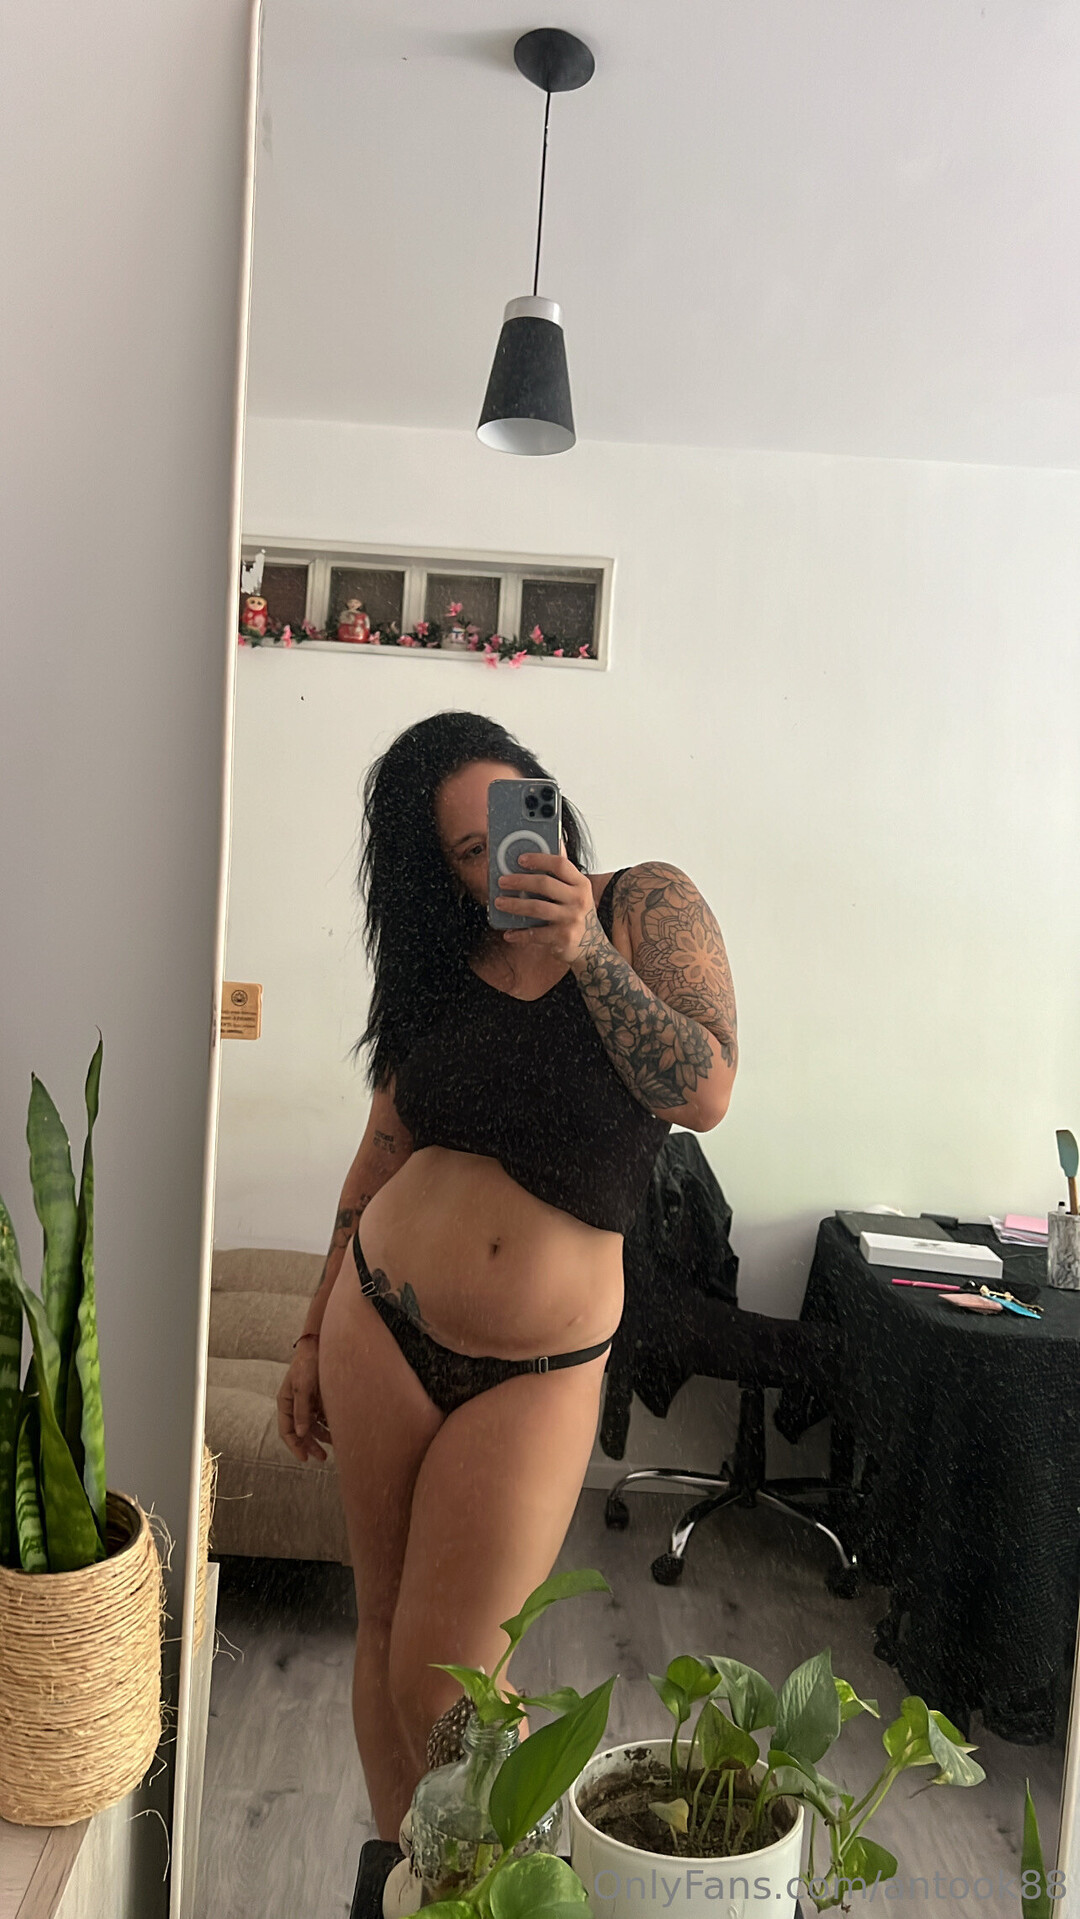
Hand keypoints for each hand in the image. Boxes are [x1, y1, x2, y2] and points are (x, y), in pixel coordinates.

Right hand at [277, 1343, 331, 1462]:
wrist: (321, 1344)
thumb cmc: (308, 1363)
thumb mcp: (303, 1387)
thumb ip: (302, 1410)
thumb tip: (301, 1433)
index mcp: (285, 1402)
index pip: (286, 1431)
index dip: (295, 1446)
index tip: (305, 1458)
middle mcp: (295, 1405)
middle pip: (300, 1432)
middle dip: (311, 1445)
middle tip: (323, 1457)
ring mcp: (307, 1402)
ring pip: (313, 1426)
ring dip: (322, 1437)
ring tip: (335, 1444)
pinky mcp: (319, 1398)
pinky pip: (322, 1417)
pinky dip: (329, 1425)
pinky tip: (338, 1431)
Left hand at [494, 852, 599, 964]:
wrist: (592, 948)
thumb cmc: (578, 914)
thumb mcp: (577, 892)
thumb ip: (564, 872)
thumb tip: (555, 841)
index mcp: (581, 884)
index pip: (560, 864)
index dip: (539, 859)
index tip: (520, 859)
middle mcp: (578, 900)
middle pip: (544, 884)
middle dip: (520, 881)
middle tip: (502, 881)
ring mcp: (571, 919)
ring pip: (537, 908)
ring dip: (514, 905)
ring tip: (499, 902)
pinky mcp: (563, 938)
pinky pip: (535, 934)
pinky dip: (519, 934)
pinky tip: (508, 933)